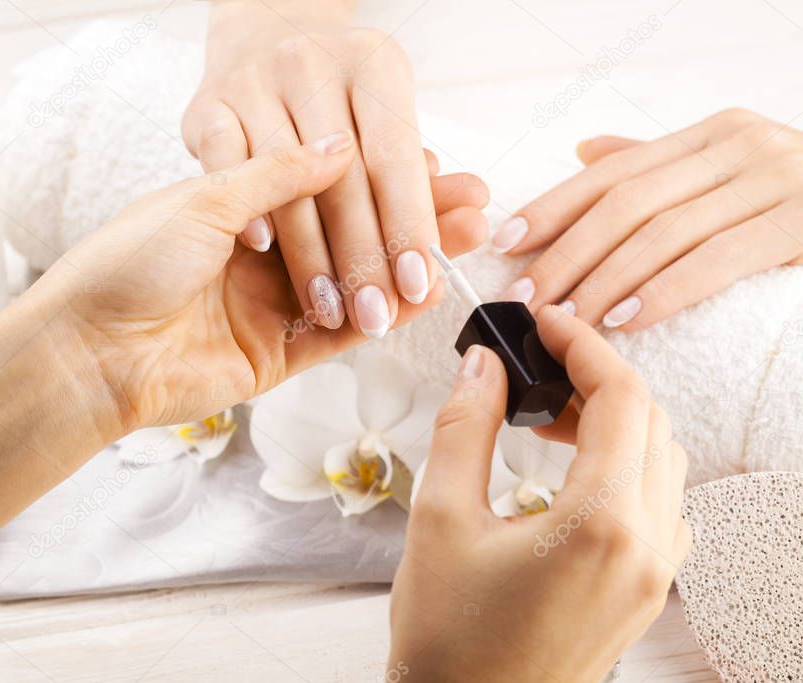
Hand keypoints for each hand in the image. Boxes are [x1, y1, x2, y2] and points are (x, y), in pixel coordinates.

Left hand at [34, 135, 482, 433]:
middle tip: (471, 202)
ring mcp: (271, 307)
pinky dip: (383, 316)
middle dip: (411, 217)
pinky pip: (340, 335)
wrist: (89, 348)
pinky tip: (426, 292)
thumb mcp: (206, 198)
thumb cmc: (129, 262)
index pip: (327, 186)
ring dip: (408, 263)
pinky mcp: (276, 357)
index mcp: (239, 208)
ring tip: (466, 240)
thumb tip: (341, 144)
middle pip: (352, 233)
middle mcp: (261, 256)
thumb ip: (278, 175)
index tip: (433, 161)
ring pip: (356, 283)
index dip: (379, 174)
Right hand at [183, 1, 488, 337]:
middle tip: (377, 315)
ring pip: (283, 181)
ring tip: (329, 307)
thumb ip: (416, 181)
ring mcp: (253, 81)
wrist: (261, 42)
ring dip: (309, 255)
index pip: (395, 159)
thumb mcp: (381, 127)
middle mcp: (311, 63)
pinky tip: (265, 248)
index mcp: (373, 63)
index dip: (408, 226)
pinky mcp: (205, 105)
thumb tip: (473, 220)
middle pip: (343, 179)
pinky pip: (224, 160)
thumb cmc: (334, 104)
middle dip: (362, 260)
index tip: (418, 284)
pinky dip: (247, 205)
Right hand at [388, 306, 690, 680]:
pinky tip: (573, 470)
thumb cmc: (448, 638)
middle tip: (537, 361)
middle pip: (651, 423)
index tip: (545, 321)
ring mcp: (654, 574)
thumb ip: (466, 427)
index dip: (584, 345)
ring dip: (614, 420)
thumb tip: (483, 364)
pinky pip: (660, 505)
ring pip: (662, 462)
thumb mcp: (440, 518)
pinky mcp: (644, 592)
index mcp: (601, 525)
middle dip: (597, 377)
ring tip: (548, 413)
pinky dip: (625, 465)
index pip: (623, 399)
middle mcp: (647, 548)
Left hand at [494, 108, 802, 329]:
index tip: (506, 242)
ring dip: (602, 280)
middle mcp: (739, 146)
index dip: (553, 207)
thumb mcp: (726, 171)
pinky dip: (665, 291)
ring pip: (662, 233)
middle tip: (524, 297)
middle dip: (566, 253)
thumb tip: (584, 151)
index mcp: (710, 135)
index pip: (612, 172)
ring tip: (562, 318)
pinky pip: (717, 260)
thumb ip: (660, 166)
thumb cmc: (794, 201)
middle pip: (626, 204)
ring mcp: (774, 181)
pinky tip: (625, 320)